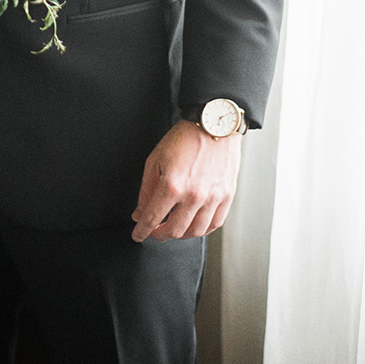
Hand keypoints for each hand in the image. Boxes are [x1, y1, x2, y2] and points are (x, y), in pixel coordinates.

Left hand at [131, 119, 241, 241]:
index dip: (142, 231)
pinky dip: (202, 230)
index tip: (137, 235)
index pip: (152, 218)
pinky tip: (193, 226)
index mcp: (172, 186)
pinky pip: (215, 224)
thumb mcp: (154, 161)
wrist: (213, 127)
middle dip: (159, 235)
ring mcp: (213, 198)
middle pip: (174, 230)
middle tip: (153, 232)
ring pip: (196, 231)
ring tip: (172, 229)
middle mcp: (194, 196)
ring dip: (181, 235)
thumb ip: (146, 190)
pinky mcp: (227, 197)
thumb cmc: (183, 140)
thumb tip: (140, 212)